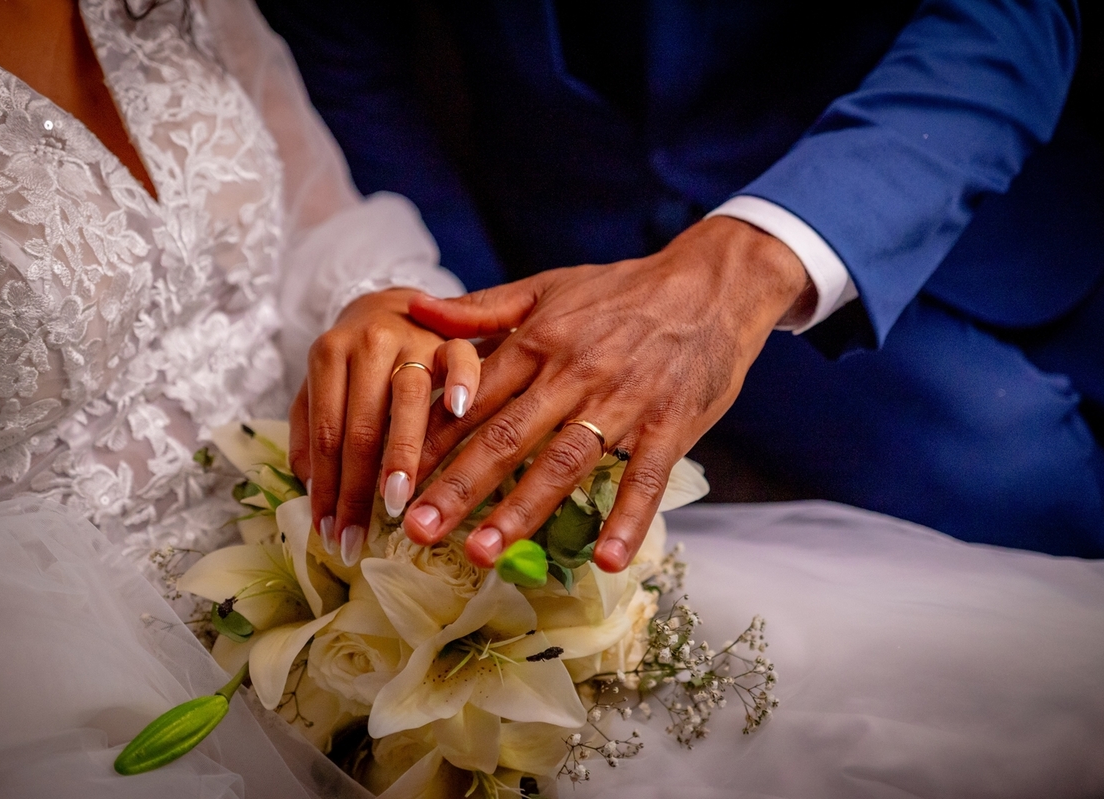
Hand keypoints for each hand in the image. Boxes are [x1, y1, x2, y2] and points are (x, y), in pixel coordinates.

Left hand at [288, 288, 479, 565]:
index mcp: (329, 354)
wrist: (393, 303)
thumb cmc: (355, 361)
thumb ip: (310, 431)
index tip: (328, 533)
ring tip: (397, 503)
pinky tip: (461, 413)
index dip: (327, 488)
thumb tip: (311, 488)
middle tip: (357, 538)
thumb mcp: (320, 386)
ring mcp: (415, 338)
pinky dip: (462, 383)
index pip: (327, 434)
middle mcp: (369, 343)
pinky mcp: (454, 337)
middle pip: (363, 426)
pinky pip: (462, 359)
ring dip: (403, 455)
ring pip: (408, 398)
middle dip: (358, 490)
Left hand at [401, 217, 814, 571]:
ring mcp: (624, 402)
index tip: (392, 478)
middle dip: (458, 487)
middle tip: (417, 531)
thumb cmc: (622, 290)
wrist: (710, 284)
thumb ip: (483, 308)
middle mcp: (573, 374)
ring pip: (564, 462)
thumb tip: (415, 311)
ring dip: (522, 511)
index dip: (430, 440)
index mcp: (538, 341)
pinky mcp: (670, 425)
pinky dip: (628, 519)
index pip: (472, 398)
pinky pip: (646, 478)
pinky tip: (606, 560)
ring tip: (483, 553)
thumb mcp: (548, 286)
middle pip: (507, 437)